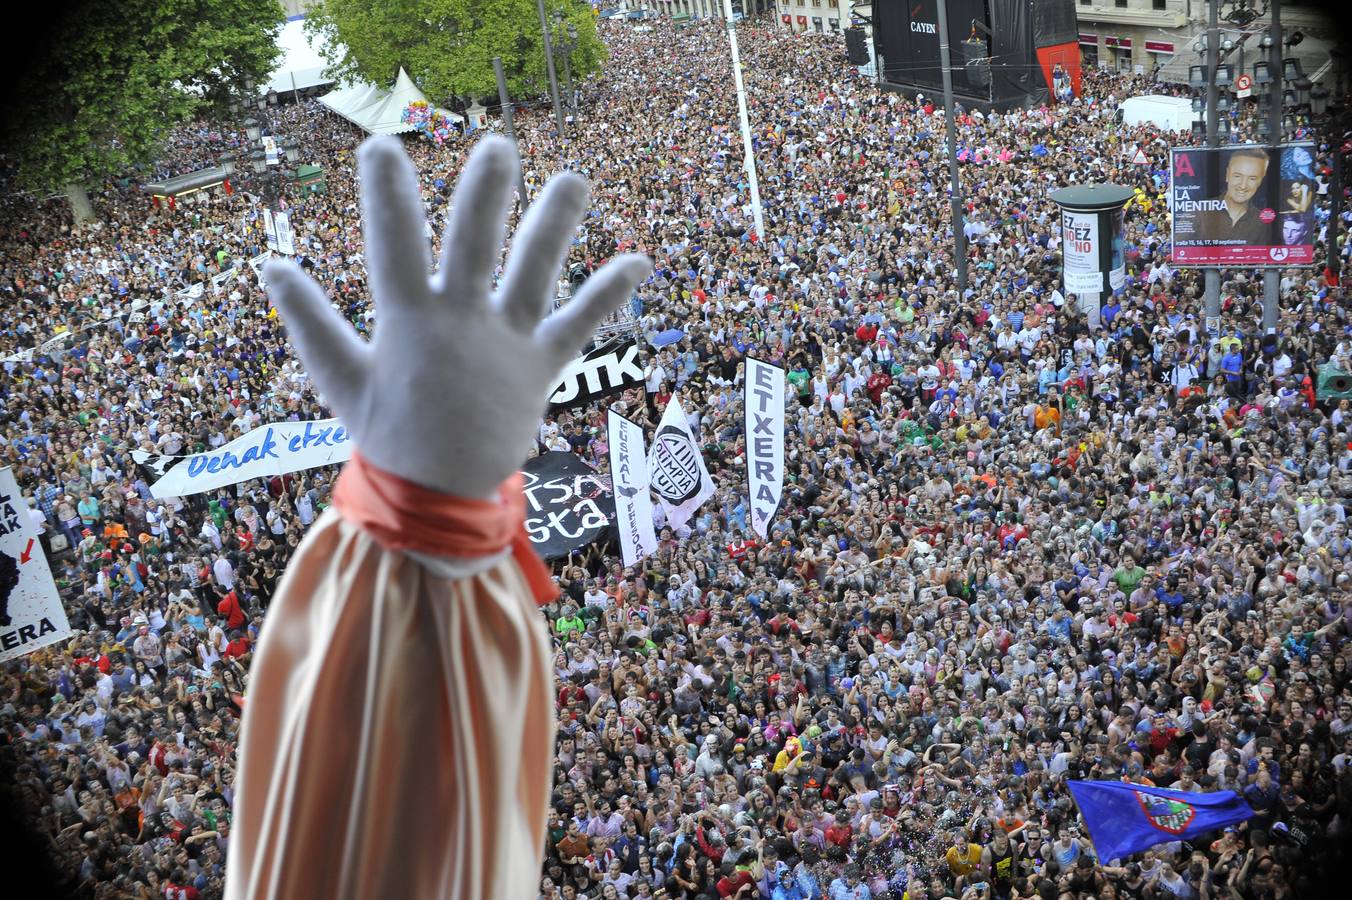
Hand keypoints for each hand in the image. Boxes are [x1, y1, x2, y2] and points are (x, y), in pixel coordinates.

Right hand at [264, 135, 651, 497]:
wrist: (439, 500)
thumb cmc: (386, 435)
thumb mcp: (338, 379)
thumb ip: (308, 320)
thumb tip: (269, 266)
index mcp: (409, 322)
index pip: (393, 243)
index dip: (386, 192)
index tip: (381, 145)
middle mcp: (462, 323)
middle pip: (475, 244)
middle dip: (486, 192)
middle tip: (499, 146)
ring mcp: (506, 343)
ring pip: (535, 272)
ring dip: (556, 223)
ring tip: (575, 179)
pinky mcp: (542, 366)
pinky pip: (580, 324)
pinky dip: (610, 292)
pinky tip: (640, 259)